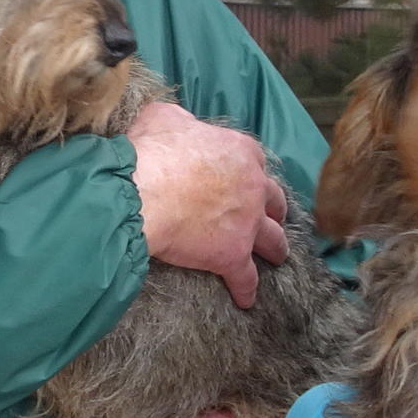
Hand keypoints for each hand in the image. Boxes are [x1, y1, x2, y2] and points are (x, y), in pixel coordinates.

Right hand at [127, 103, 288, 308]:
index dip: (249, 171)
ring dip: (275, 247)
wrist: (142, 192)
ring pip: (273, 239)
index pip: (256, 160)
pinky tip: (246, 299)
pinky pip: (246, 278)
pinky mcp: (233, 255)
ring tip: (276, 256)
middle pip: (274, 200)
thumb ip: (182, 120)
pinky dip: (246, 289)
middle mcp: (253, 186)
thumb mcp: (164, 118)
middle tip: (269, 217)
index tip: (244, 178)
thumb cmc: (150, 151)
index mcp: (241, 151)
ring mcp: (247, 223)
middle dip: (273, 209)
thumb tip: (180, 122)